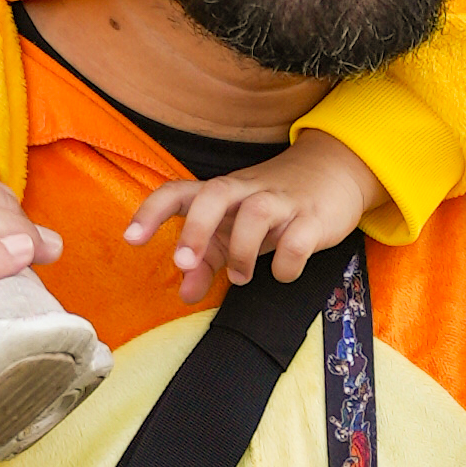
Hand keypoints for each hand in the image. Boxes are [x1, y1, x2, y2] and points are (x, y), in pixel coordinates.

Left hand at [130, 131, 372, 291]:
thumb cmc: (274, 206)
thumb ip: (209, 260)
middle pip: (215, 194)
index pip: (180, 191)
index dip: (151, 211)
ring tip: (240, 277)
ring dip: (242, 251)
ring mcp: (282, 202)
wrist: (334, 172)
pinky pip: (298, 240)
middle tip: (183, 264)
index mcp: (222, 193)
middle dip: (195, 229)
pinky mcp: (313, 218)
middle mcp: (247, 191)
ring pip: (256, 214)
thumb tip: (185, 294)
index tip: (132, 240)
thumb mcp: (237, 230)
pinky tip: (283, 274)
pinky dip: (287, 264)